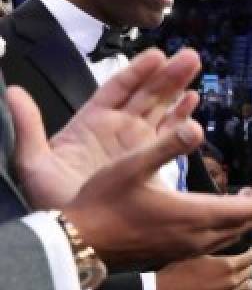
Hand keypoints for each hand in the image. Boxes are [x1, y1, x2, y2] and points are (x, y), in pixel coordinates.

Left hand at [9, 48, 200, 209]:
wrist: (74, 233)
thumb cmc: (52, 200)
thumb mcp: (34, 162)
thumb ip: (27, 125)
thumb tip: (12, 91)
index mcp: (90, 123)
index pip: (116, 89)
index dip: (136, 71)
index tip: (156, 55)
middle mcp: (116, 129)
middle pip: (145, 95)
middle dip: (167, 75)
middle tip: (189, 57)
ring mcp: (135, 145)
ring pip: (160, 110)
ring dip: (178, 89)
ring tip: (195, 68)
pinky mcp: (149, 163)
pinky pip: (168, 135)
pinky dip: (181, 118)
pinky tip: (193, 102)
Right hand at [57, 121, 251, 264]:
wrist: (80, 246)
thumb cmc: (103, 203)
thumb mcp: (133, 165)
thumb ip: (166, 145)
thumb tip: (197, 126)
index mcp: (196, 216)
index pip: (249, 208)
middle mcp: (199, 237)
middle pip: (245, 222)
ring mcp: (188, 249)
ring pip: (231, 234)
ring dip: (242, 213)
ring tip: (244, 193)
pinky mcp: (176, 254)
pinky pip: (215, 242)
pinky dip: (225, 224)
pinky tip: (213, 211)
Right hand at [154, 249, 251, 289]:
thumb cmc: (178, 271)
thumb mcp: (200, 256)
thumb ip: (220, 257)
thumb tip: (231, 255)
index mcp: (228, 266)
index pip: (251, 258)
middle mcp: (232, 282)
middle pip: (250, 272)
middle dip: (246, 266)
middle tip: (240, 263)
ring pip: (244, 286)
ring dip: (241, 280)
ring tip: (232, 277)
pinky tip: (225, 289)